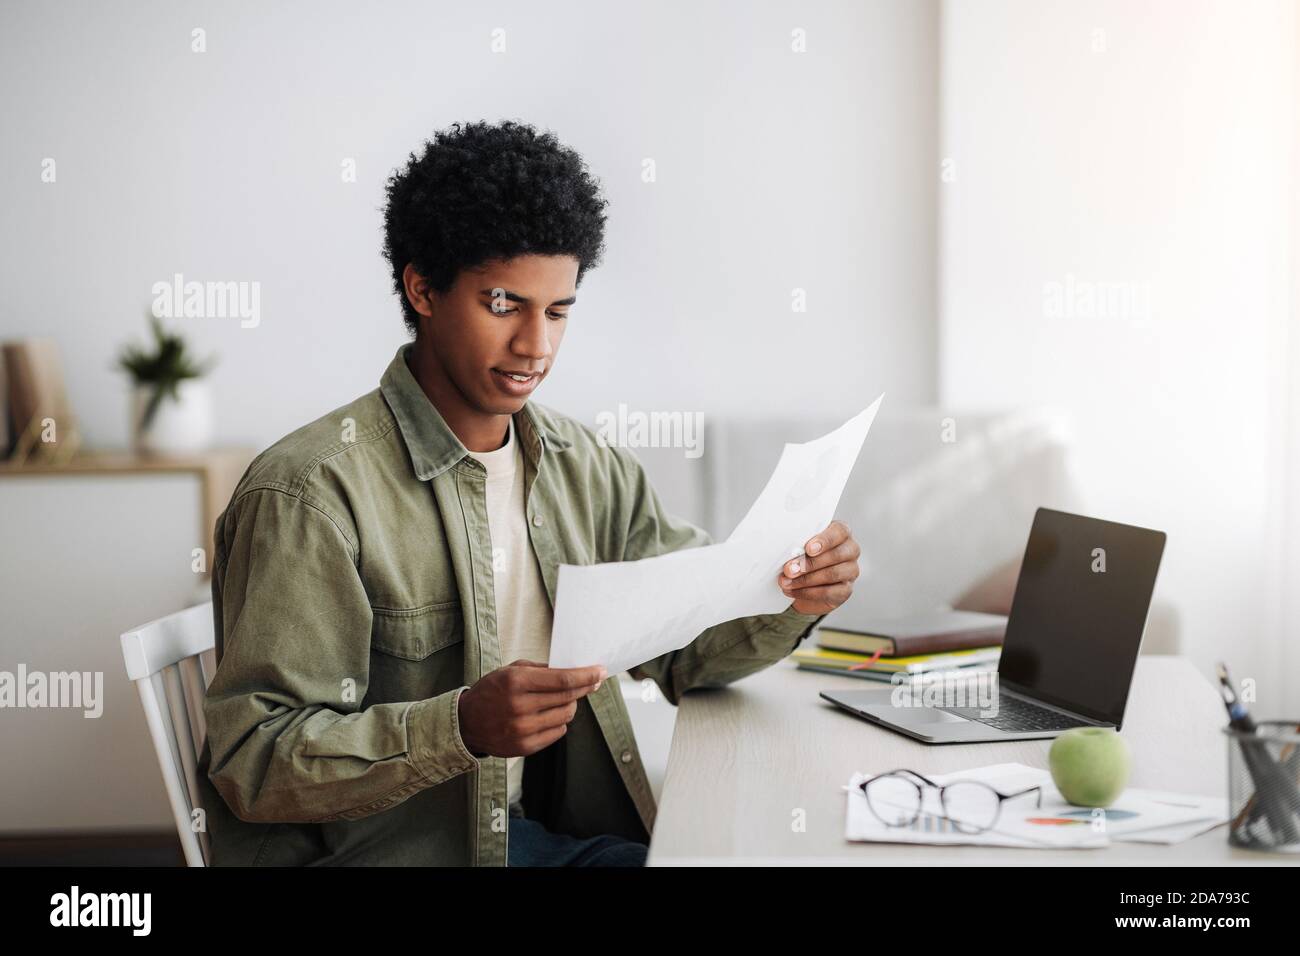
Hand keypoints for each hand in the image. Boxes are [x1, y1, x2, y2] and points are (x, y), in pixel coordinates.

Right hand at [457, 660, 606, 757]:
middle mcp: (519, 706)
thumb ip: (541, 669)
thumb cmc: (491, 691)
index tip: (600, 671)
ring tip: (561, 700)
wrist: (466, 723)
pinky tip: (548, 715)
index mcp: (516, 682)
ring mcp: (522, 729)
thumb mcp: (511, 670)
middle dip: (585, 688)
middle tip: (592, 682)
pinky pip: (558, 731)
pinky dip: (559, 721)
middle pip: (568, 697)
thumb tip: (573, 670)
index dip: (586, 675)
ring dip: (570, 705)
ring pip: (566, 715)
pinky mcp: (525, 746)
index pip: (562, 680)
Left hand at [776, 520, 859, 614]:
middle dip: (809, 563)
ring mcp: (851, 571)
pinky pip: (829, 592)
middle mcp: (850, 550)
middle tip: (789, 569)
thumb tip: (789, 552)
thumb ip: (800, 544)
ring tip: (786, 582)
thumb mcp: (801, 545)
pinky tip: (793, 590)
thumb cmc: (805, 556)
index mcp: (841, 533)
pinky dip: (807, 592)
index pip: (840, 532)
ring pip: (832, 574)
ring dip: (806, 579)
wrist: (805, 582)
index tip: (808, 549)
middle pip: (836, 555)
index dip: (824, 540)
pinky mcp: (846, 590)